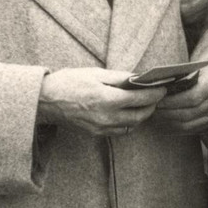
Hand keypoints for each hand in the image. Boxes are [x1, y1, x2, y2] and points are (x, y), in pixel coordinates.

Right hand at [37, 67, 166, 136]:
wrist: (44, 101)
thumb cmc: (69, 82)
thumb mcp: (95, 73)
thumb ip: (120, 77)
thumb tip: (140, 78)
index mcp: (106, 99)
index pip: (141, 99)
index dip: (156, 94)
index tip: (164, 88)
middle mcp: (106, 118)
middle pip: (140, 116)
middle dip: (151, 106)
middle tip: (157, 96)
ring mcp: (100, 128)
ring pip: (131, 126)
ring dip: (141, 116)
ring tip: (145, 103)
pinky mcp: (95, 134)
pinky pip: (119, 131)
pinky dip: (129, 123)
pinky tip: (129, 112)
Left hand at [153, 62, 207, 134]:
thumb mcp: (199, 68)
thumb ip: (183, 76)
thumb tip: (159, 85)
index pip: (192, 98)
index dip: (173, 102)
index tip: (158, 101)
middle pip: (188, 114)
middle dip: (166, 114)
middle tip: (151, 110)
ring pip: (188, 125)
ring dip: (168, 123)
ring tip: (155, 117)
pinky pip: (190, 131)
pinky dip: (175, 129)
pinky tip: (164, 124)